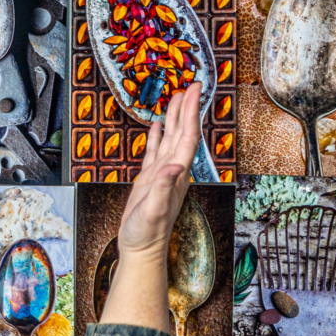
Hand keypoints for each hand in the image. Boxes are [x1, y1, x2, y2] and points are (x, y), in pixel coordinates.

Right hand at [100, 82, 201, 332]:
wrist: (142, 249)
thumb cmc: (147, 234)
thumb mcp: (154, 211)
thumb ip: (164, 189)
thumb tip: (174, 167)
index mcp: (175, 174)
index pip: (187, 137)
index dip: (191, 113)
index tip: (194, 92)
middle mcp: (173, 171)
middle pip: (183, 133)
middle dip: (187, 109)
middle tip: (190, 85)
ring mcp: (162, 175)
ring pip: (171, 139)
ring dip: (174, 118)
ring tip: (175, 98)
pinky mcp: (150, 181)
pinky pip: (155, 152)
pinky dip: (158, 136)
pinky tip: (157, 126)